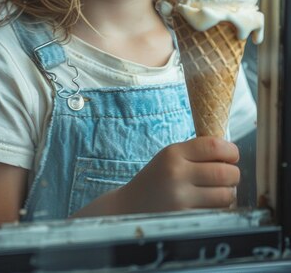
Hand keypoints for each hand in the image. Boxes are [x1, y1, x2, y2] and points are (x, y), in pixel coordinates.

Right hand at [117, 137, 239, 213]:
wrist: (130, 206)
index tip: (233, 155)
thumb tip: (232, 153)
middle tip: (230, 175)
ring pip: (225, 195)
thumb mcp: (170, 156)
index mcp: (174, 153)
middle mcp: (177, 174)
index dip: (230, 150)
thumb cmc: (157, 178)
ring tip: (220, 191)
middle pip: (224, 172)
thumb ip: (197, 152)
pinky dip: (219, 209)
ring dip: (229, 193)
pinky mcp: (185, 219)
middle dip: (233, 174)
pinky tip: (209, 204)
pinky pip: (216, 212)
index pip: (214, 146)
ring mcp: (181, 199)